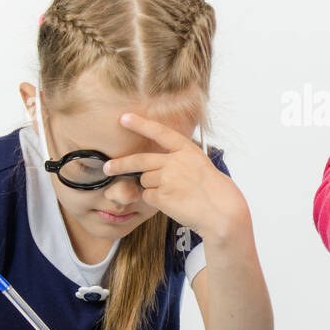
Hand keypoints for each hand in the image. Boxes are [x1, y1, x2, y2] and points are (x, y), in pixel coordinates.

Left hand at [104, 112, 247, 241]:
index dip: (140, 124)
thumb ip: (179, 161)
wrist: (221, 211)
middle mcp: (175, 161)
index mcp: (187, 150)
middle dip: (120, 164)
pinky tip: (172, 203)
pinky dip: (155, 201)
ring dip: (152, 188)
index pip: (160, 132)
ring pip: (145, 181)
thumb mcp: (200, 166)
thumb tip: (155, 166)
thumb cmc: (215, 192)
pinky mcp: (162, 196)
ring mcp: (167, 178)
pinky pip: (148, 197)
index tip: (125, 118)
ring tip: (174, 194)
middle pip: (140, 160)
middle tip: (108, 167)